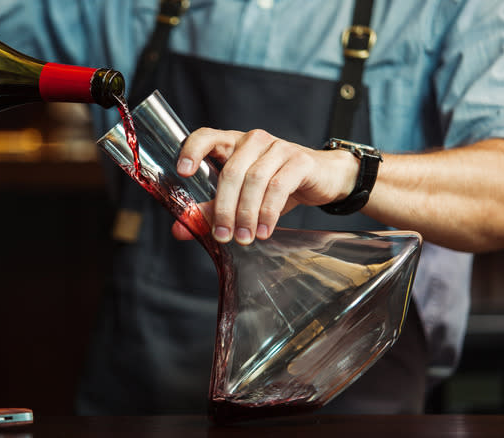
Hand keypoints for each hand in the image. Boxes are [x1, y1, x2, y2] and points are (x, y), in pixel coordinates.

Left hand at [172, 128, 358, 244]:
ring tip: (244, 238)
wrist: (323, 178)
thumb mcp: (241, 197)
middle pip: (231, 172)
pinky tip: (264, 230)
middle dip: (224, 208)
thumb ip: (210, 210)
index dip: (192, 150)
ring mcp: (278, 147)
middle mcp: (253, 140)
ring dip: (246, 214)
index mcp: (232, 143)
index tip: (183, 172)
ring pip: (254, 180)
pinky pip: (279, 186)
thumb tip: (179, 229)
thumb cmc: (277, 185)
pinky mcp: (300, 160)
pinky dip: (268, 212)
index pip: (206, 136)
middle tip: (222, 236)